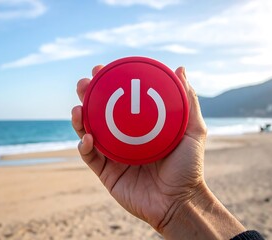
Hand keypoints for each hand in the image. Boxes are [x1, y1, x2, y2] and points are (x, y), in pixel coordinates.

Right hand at [71, 65, 206, 229]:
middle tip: (85, 83)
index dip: (109, 83)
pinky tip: (88, 137)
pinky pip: (90, 156)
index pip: (120, 100)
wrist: (179, 202)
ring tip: (78, 107)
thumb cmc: (189, 168)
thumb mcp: (193, 131)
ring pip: (88, 131)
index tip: (103, 68)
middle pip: (99, 112)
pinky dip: (84, 145)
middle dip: (87, 95)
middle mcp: (123, 138)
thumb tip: (181, 69)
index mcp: (139, 126)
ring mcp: (113, 155)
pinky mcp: (105, 172)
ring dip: (79, 117)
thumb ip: (188, 102)